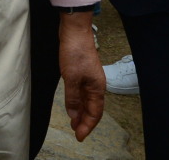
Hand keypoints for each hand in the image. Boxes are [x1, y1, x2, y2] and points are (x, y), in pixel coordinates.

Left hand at [58, 12, 104, 141]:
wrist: (74, 31)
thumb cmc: (75, 52)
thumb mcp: (71, 78)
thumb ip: (72, 98)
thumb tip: (73, 114)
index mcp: (97, 88)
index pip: (95, 113)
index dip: (88, 126)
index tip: (80, 136)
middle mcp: (95, 85)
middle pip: (92, 108)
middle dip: (84, 121)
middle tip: (76, 133)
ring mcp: (88, 78)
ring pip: (86, 101)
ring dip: (80, 112)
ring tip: (73, 123)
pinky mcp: (81, 72)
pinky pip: (81, 92)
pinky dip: (77, 101)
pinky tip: (72, 106)